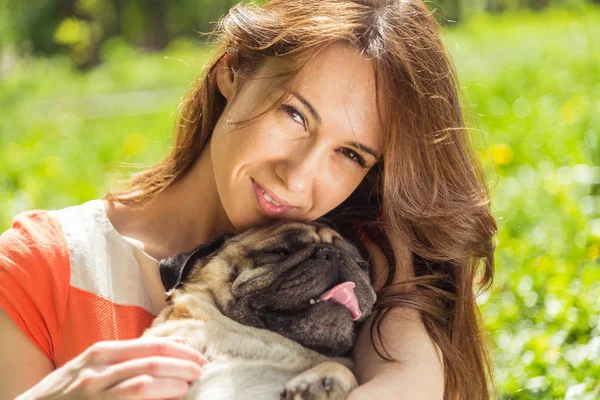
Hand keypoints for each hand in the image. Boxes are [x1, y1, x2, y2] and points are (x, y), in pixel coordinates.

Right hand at [17, 336, 205, 399]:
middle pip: (153, 361)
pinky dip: (155, 396)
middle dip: (183, 364)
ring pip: (145, 381)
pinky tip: (171, 396)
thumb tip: (170, 348)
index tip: (198, 355)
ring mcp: (96, 391)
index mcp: (102, 352)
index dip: (180, 349)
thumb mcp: (90, 366)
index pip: (151, 345)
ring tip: (191, 383)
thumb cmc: (65, 391)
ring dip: (174, 382)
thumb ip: (124, 357)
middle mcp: (99, 369)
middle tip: (202, 369)